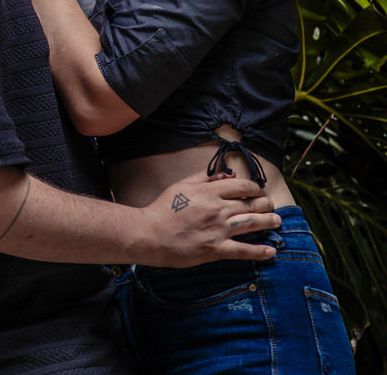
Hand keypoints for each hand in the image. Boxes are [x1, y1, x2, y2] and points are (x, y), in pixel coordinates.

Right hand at [139, 172, 279, 267]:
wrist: (149, 233)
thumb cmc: (162, 209)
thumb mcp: (181, 186)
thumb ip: (204, 178)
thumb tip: (226, 174)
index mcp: (209, 192)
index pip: (241, 186)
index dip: (254, 187)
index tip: (257, 191)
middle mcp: (217, 209)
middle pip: (251, 204)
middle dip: (265, 204)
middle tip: (271, 206)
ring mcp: (218, 230)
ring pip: (252, 223)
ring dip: (269, 221)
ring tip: (277, 221)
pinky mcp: (216, 249)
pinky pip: (243, 250)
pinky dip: (259, 251)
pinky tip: (270, 251)